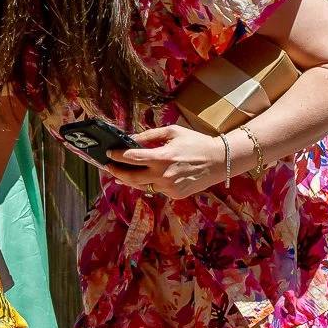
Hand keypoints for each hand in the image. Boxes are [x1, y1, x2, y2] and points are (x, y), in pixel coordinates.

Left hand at [109, 125, 230, 198]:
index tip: (109, 152)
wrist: (218, 161)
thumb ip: (149, 135)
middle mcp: (163, 175)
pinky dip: (148, 183)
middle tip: (108, 166)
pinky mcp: (174, 195)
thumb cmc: (195, 142)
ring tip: (119, 174)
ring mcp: (169, 188)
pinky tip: (142, 178)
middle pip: (131, 177)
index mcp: (162, 157)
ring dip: (129, 180)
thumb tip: (131, 139)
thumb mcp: (172, 132)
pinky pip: (155, 189)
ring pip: (142, 186)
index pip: (132, 158)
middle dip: (117, 171)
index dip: (117, 155)